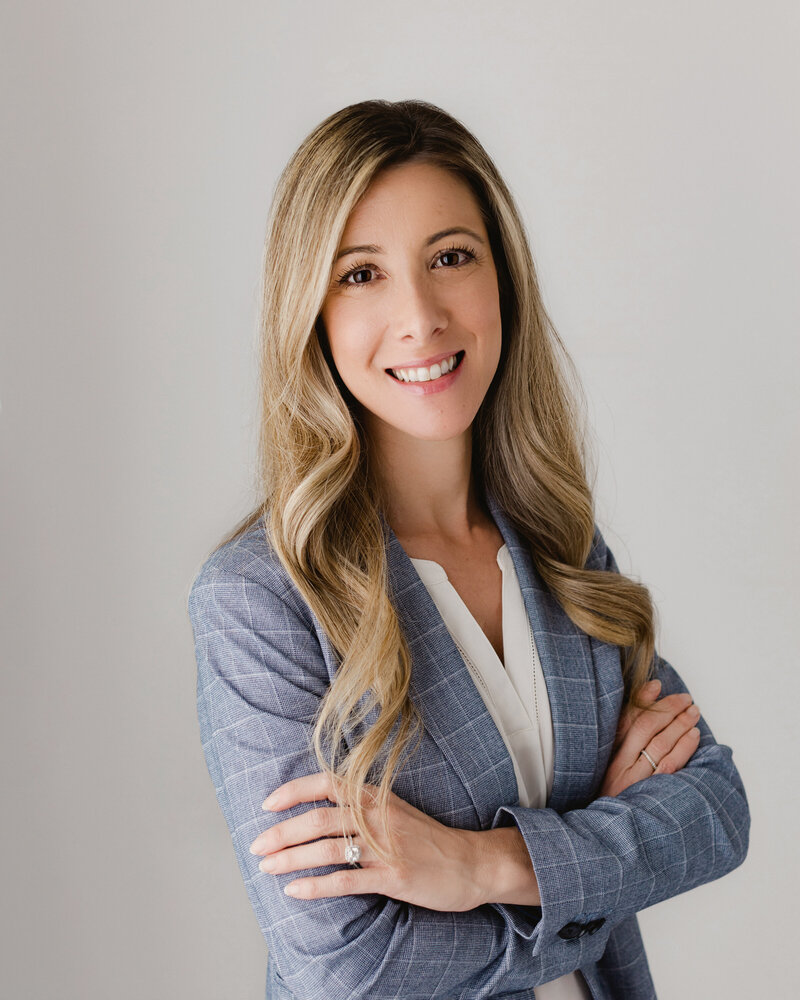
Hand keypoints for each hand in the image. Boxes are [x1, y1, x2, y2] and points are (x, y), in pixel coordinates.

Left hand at [249, 772, 483, 911]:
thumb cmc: (429, 839)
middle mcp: (377, 816)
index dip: (293, 792)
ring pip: (327, 849)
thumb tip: (320, 812)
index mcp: (376, 795)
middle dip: (282, 832)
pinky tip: (295, 890)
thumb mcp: (396, 810)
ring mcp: (384, 847)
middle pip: (319, 818)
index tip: (266, 804)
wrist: (472, 862)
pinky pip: (345, 880)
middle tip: (256, 846)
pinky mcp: (392, 876)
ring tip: (267, 868)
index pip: (327, 783)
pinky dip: (315, 885)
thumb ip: (363, 806)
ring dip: (291, 859)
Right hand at [599, 679, 701, 797]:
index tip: (658, 685)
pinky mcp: (650, 795)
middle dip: (669, 709)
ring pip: (661, 745)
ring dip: (680, 725)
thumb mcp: (604, 763)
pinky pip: (670, 767)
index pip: (624, 719)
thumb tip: (647, 697)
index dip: (643, 700)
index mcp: (605, 755)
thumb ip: (621, 733)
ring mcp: (635, 781)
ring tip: (694, 712)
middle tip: (686, 699)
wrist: (603, 837)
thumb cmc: (608, 796)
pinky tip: (693, 736)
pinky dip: (684, 748)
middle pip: (646, 728)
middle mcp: (619, 766)